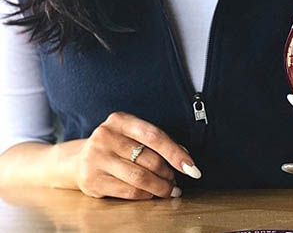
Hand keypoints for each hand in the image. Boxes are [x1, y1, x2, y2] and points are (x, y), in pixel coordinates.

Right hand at [73, 112, 198, 199]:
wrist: (76, 161)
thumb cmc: (115, 147)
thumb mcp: (133, 136)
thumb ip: (157, 143)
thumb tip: (185, 157)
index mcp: (120, 120)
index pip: (155, 136)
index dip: (176, 153)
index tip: (192, 167)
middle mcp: (105, 136)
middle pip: (150, 159)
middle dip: (168, 173)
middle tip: (175, 180)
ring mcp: (96, 158)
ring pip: (140, 178)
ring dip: (160, 187)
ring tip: (169, 189)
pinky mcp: (92, 180)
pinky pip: (129, 191)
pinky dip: (146, 195)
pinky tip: (151, 194)